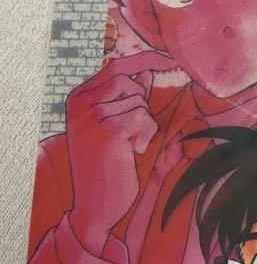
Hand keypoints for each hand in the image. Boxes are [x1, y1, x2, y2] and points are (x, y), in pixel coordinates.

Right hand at [65, 50, 175, 253]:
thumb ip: (126, 101)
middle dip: (141, 104)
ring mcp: (92, 115)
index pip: (114, 66)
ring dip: (144, 125)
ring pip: (139, 102)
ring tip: (128, 147)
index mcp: (79, 98)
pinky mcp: (109, 130)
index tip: (170, 59)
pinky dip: (145, 136)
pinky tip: (132, 153)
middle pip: (127, 79)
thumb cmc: (108, 167)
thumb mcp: (112, 129)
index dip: (145, 59)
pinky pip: (144, 119)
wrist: (94, 204)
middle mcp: (80, 102)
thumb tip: (146, 74)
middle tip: (133, 133)